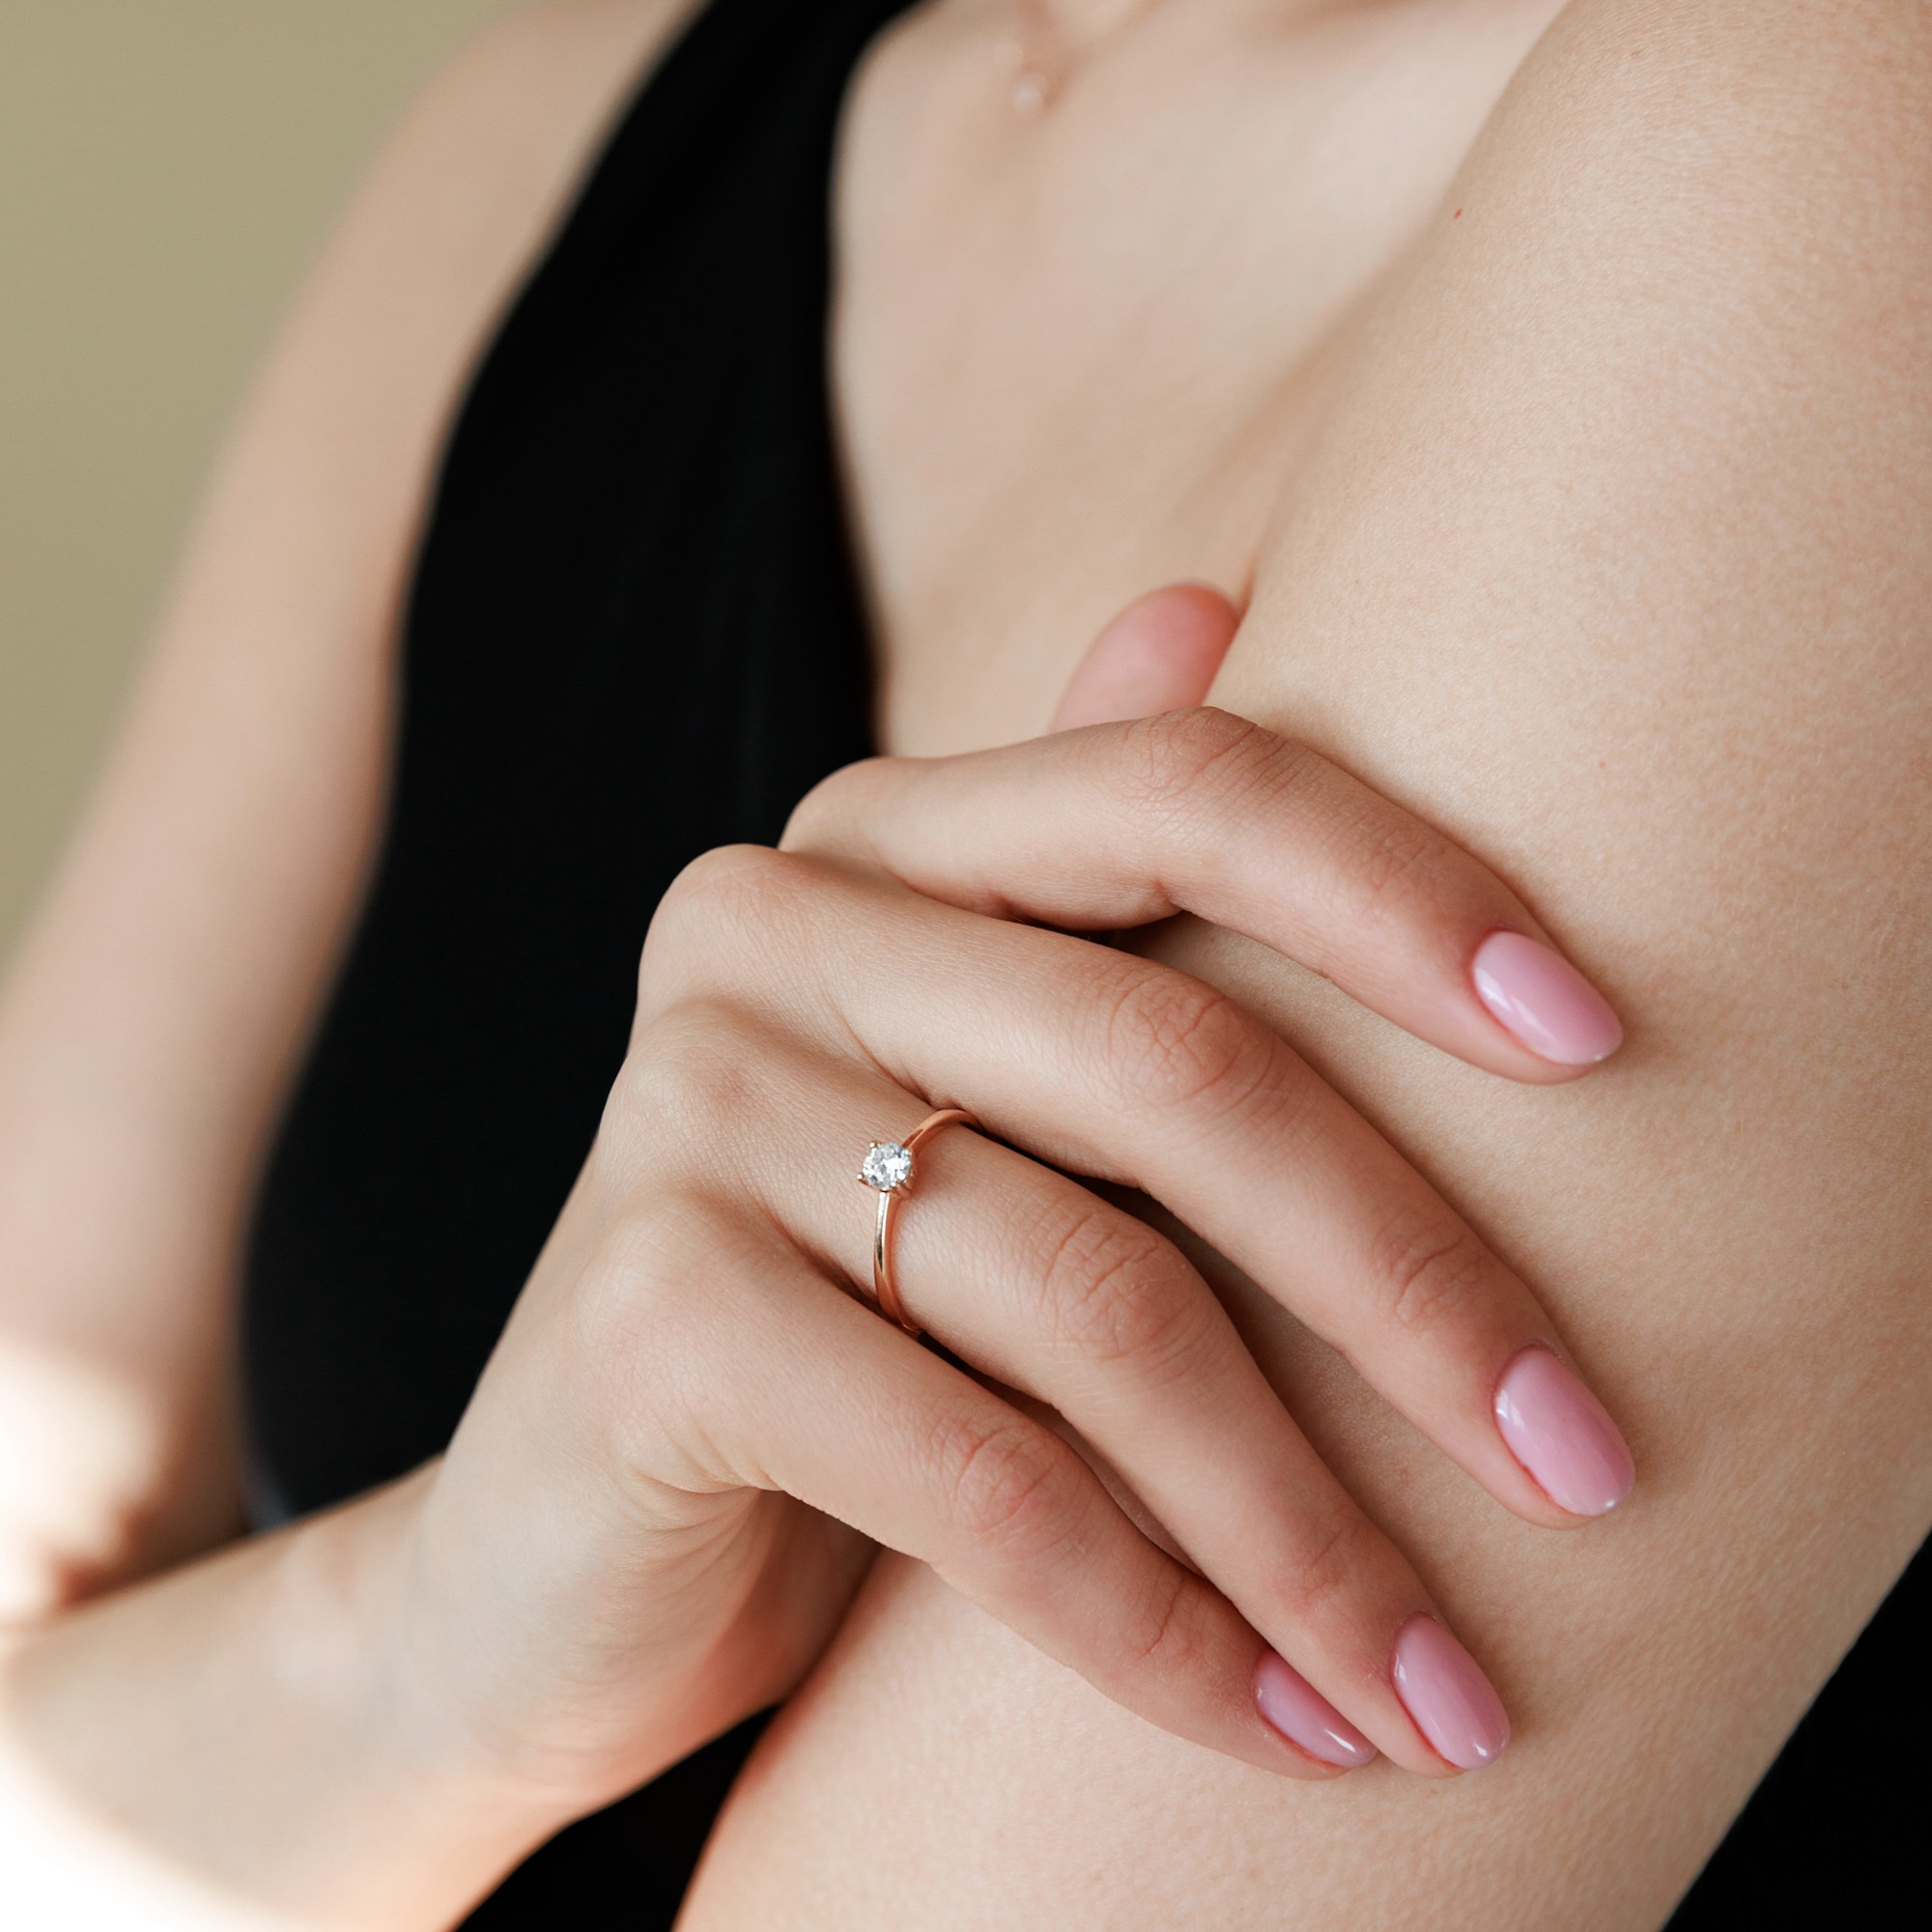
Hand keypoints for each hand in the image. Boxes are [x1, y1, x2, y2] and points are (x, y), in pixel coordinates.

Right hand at [387, 586, 1632, 1832]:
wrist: (560, 1551)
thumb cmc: (831, 1305)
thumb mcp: (964, 1089)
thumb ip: (1079, 875)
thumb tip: (1215, 597)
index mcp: (873, 844)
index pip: (1181, 792)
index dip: (1410, 893)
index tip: (1607, 1046)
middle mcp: (765, 929)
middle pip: (1175, 1064)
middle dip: (1413, 1282)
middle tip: (1582, 1463)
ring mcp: (686, 1111)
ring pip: (1097, 1293)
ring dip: (1304, 1516)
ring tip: (1445, 1679)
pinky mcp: (644, 1317)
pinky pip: (977, 1470)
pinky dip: (1153, 1619)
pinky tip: (1274, 1720)